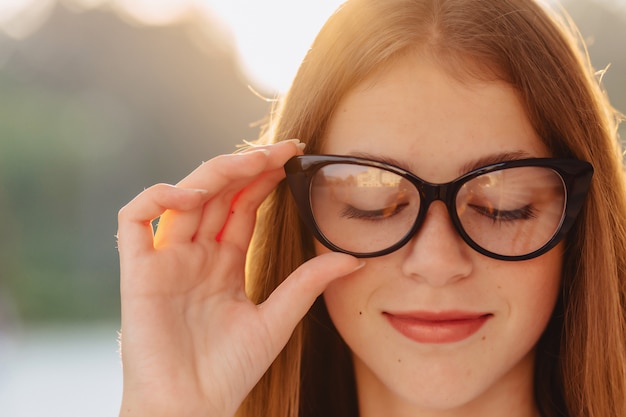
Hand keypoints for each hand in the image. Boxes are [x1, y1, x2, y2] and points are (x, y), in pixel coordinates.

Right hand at [116, 140, 361, 416]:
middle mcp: (195, 254)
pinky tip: (193, 195)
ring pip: (182, 196)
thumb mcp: (277, 320)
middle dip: (247, 166)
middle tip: (282, 149)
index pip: (243, 205)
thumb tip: (353, 258)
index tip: (295, 156)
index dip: (265, 178)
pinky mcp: (138, 271)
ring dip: (214, 173)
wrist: (192, 407)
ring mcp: (165, 259)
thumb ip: (308, 284)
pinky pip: (134, 218)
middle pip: (217, 193)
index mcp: (224, 263)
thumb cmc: (229, 372)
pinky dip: (158, 197)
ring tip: (251, 163)